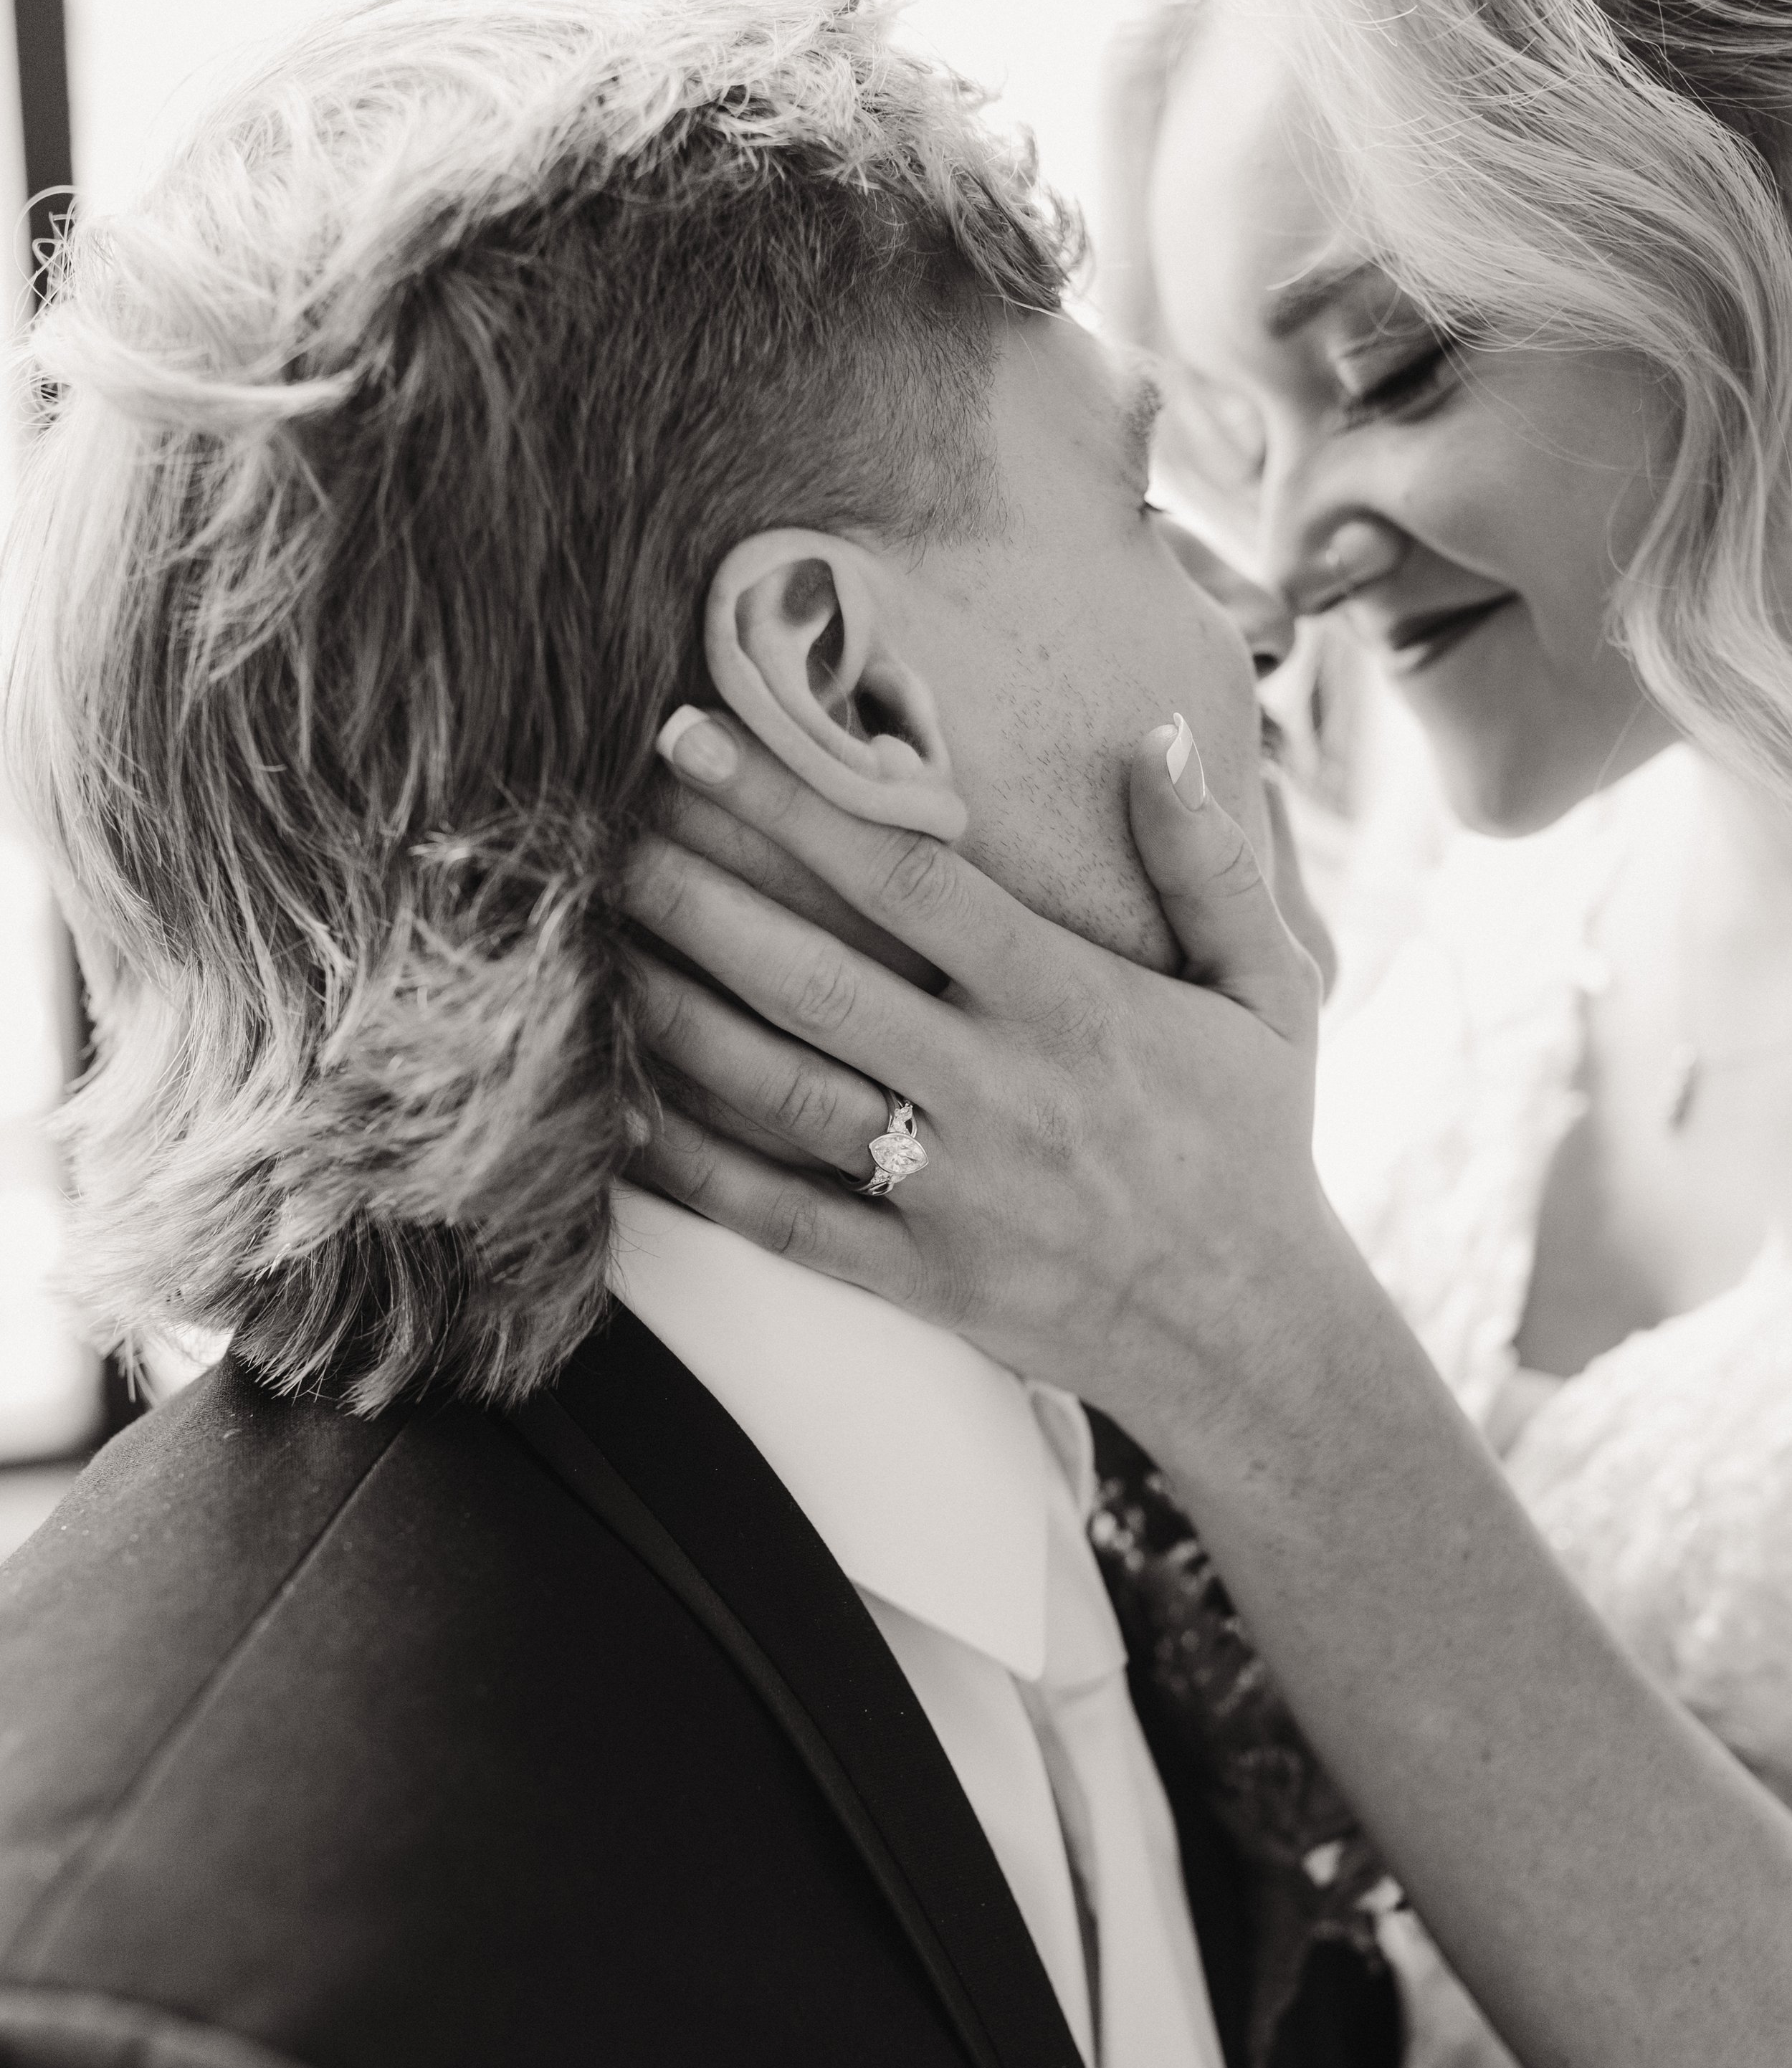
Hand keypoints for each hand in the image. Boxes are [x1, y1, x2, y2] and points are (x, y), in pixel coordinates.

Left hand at [626, 707, 1325, 1440]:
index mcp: (1071, 1002)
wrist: (1253, 1333)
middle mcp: (998, 1090)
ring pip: (780, 1092)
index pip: (905, 877)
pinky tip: (623, 1109)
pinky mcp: (922, 1280)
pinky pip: (783, 1218)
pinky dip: (695, 1168)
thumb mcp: (1272, 989)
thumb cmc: (1254, 1143)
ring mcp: (952, 1192)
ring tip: (598, 948)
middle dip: (696, 898)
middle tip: (603, 834)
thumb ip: (1209, 862)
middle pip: (811, 978)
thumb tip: (1153, 734)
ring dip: (676, 1015)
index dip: (789, 800)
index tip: (692, 737)